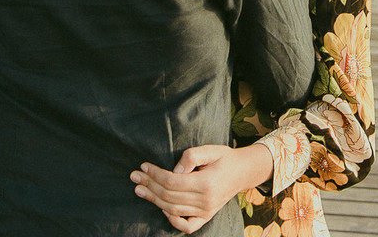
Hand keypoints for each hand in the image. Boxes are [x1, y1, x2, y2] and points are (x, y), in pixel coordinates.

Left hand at [130, 144, 271, 234]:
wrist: (243, 171)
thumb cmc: (224, 158)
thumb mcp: (210, 150)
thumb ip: (191, 156)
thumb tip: (174, 169)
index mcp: (206, 183)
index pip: (172, 182)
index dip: (155, 175)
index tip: (143, 167)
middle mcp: (205, 201)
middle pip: (169, 196)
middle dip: (149, 186)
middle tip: (134, 177)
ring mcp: (206, 211)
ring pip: (173, 210)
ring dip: (153, 200)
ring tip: (140, 190)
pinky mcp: (206, 216)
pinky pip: (187, 226)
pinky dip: (172, 220)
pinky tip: (162, 209)